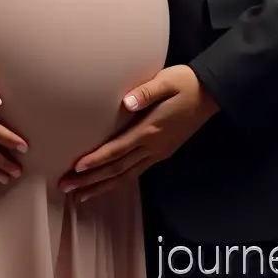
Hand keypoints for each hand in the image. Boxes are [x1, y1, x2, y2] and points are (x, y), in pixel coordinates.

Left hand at [59, 65, 218, 202]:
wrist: (211, 93)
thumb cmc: (185, 83)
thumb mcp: (167, 81)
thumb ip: (146, 92)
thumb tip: (126, 103)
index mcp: (151, 129)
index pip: (118, 150)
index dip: (96, 160)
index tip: (76, 168)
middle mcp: (153, 146)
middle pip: (118, 169)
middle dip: (91, 180)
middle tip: (66, 188)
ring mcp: (158, 152)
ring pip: (126, 176)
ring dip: (102, 187)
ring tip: (81, 197)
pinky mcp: (162, 151)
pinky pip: (136, 172)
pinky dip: (119, 181)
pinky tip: (108, 185)